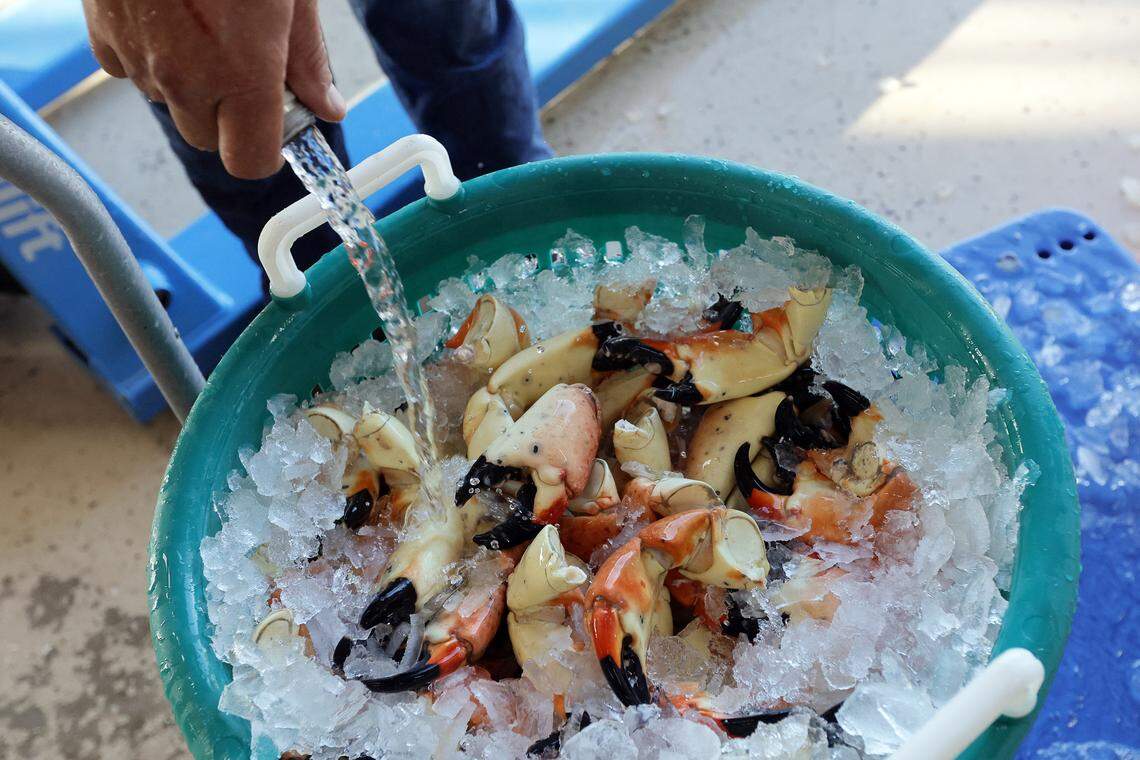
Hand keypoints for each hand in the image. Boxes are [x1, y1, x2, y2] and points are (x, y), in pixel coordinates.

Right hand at [82, 0, 345, 178]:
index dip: (266, 148)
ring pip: (169, 105)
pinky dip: (151, 57)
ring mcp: (139, 58)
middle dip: (231, 115)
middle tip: (246, 63)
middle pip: (209, 139)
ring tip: (207, 26)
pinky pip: (130, 72)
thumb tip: (327, 107)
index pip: (250, 161)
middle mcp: (186, 78)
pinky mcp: (102, 34)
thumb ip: (308, 59)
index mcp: (243, 73)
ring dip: (191, 84)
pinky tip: (170, 17)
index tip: (278, 120)